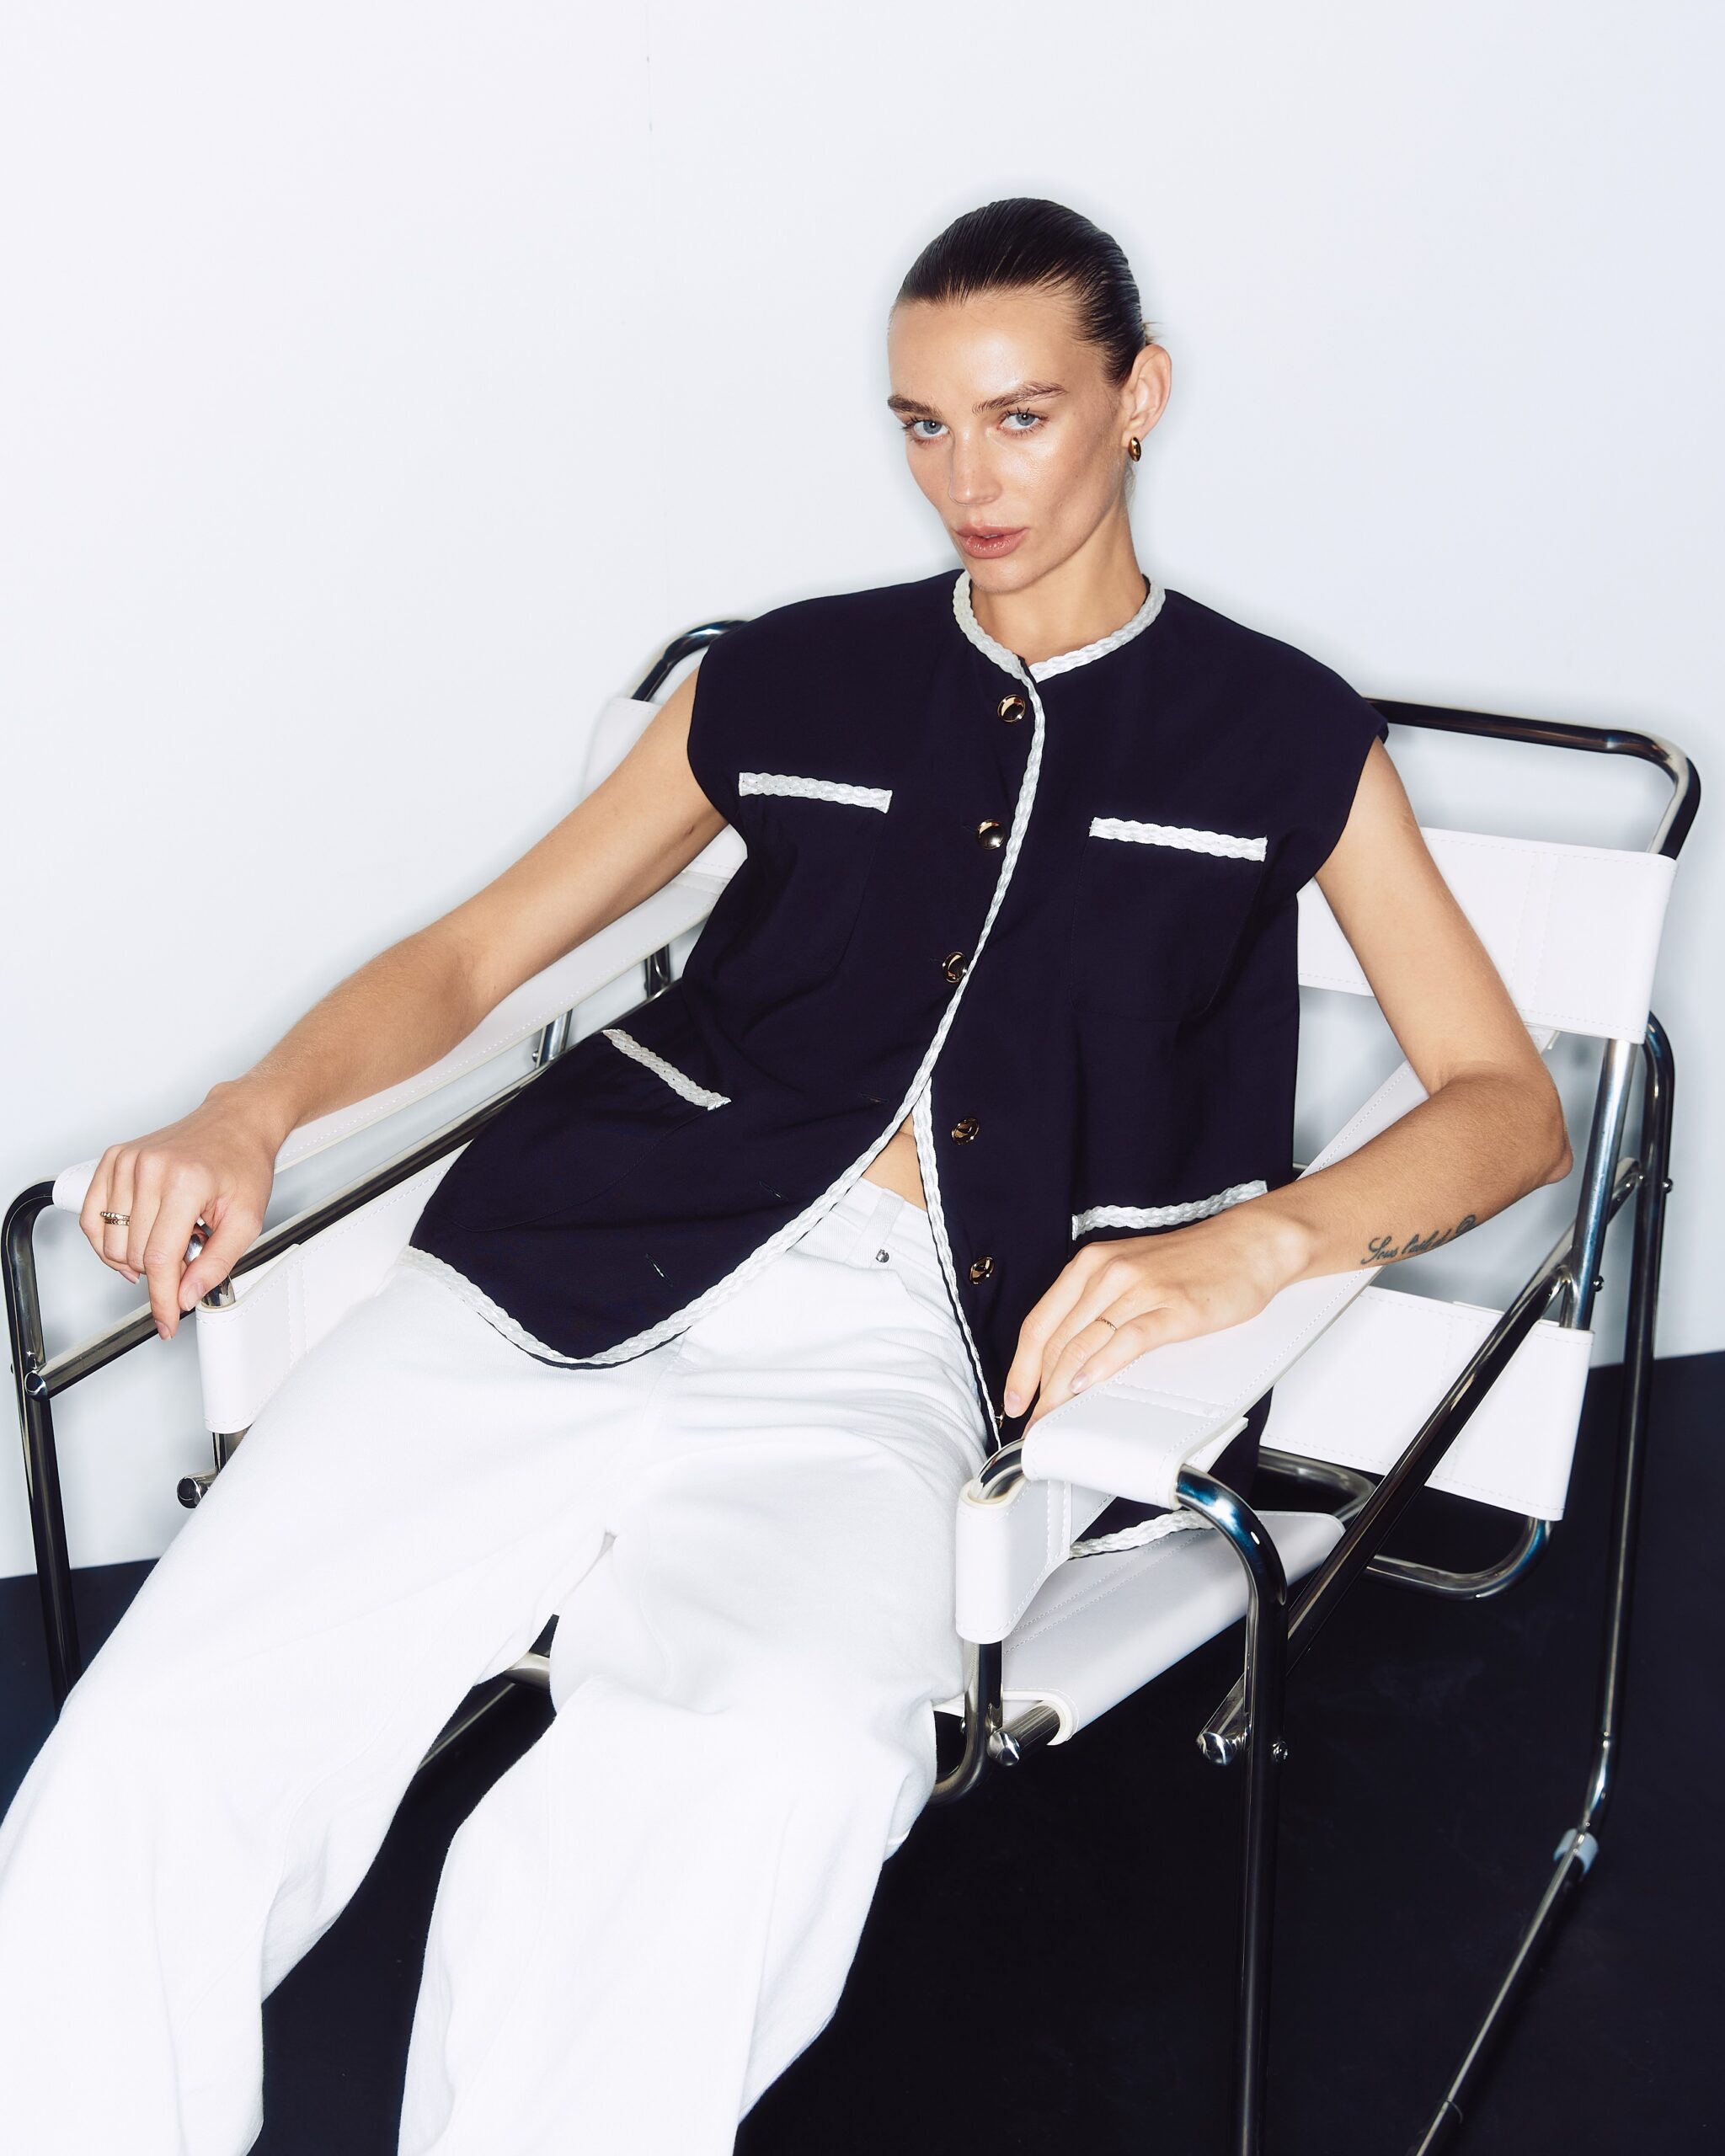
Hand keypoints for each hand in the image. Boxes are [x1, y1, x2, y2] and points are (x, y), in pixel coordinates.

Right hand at [78, 1081, 284, 1339]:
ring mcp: (126, 1162)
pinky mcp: (113, 1160)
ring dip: (137, 1257)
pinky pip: (91, 1218)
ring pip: (111, 1243)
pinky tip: (135, 1241)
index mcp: (185, 1181)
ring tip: (171, 1237)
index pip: (161, 1258)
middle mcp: (150, 1168)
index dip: (162, 1298)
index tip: (166, 1320)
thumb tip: (185, 1295)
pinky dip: (108, 1240)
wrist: (235, 1124)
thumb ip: (216, 1264)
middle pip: (135, 1255)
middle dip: (161, 1271)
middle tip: (189, 1254)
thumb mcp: (247, 1220)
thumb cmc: (242, 1165)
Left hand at [1003, 1204, 1307, 1433]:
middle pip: (1057, 1340)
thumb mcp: (1131, 1274)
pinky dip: (1102, 1367)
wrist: (1247, 1244)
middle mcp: (1107, 1272)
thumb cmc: (1193, 1263)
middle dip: (1039, 1389)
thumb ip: (1098, 1306)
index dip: (1020, 1367)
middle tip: (1035, 1422)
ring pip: (1084, 1343)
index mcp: (1091, 1265)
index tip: (1014, 1399)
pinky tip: (1088, 1388)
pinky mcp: (1173, 1308)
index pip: (1039, 1322)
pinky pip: (1127, 1340)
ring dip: (1063, 1390)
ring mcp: (1140, 1289)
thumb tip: (1067, 1357)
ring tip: (1055, 1419)